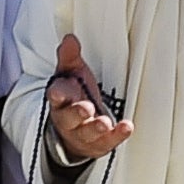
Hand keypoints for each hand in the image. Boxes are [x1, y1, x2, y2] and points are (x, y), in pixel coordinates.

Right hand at [43, 33, 131, 163]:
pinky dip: (117, 135)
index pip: (56, 96)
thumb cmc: (74, 97)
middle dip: (77, 113)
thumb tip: (69, 38)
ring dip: (96, 128)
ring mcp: (82, 134)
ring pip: (87, 133)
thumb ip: (70, 57)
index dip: (58, 94)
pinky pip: (108, 142)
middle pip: (69, 118)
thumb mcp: (71, 74)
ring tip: (104, 122)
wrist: (73, 131)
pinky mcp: (98, 144)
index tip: (59, 92)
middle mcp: (68, 120)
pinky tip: (126, 127)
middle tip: (86, 108)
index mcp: (60, 101)